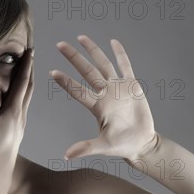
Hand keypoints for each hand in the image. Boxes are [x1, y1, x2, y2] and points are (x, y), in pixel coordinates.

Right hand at [0, 47, 33, 173]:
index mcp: (14, 112)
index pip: (22, 84)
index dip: (26, 67)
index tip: (30, 51)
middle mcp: (20, 116)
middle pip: (28, 88)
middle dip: (29, 70)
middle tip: (31, 55)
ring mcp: (20, 124)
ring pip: (27, 98)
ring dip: (28, 83)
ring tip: (28, 72)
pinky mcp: (17, 130)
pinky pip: (22, 107)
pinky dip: (23, 96)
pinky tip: (19, 98)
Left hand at [51, 35, 156, 161]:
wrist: (141, 143)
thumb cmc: (122, 145)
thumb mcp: (104, 146)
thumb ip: (87, 147)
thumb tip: (67, 155)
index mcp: (97, 106)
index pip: (78, 91)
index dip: (66, 82)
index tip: (52, 72)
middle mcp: (105, 94)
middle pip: (87, 71)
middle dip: (74, 58)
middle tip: (60, 45)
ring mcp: (118, 88)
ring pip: (103, 64)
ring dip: (93, 51)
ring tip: (81, 37)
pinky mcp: (132, 86)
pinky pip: (125, 66)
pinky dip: (120, 54)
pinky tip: (113, 42)